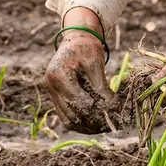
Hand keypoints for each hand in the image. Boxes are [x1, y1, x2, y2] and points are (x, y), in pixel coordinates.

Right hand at [43, 8, 116, 133]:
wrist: (75, 39)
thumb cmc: (86, 47)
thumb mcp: (95, 62)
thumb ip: (101, 86)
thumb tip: (111, 108)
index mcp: (58, 75)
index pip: (78, 100)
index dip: (96, 110)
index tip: (114, 114)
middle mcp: (51, 86)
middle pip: (72, 114)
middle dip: (93, 122)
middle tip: (112, 124)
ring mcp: (51, 92)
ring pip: (68, 120)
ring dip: (87, 127)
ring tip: (105, 126)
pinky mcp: (56, 97)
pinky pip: (66, 117)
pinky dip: (80, 123)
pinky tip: (95, 124)